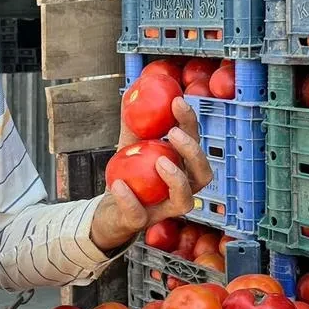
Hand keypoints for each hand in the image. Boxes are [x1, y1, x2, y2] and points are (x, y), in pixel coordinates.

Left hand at [90, 96, 213, 251]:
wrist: (107, 207)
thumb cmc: (128, 172)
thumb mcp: (130, 142)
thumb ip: (135, 118)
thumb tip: (137, 84)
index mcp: (182, 167)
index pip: (195, 143)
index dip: (190, 122)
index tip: (176, 101)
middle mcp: (182, 190)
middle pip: (202, 174)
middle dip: (192, 151)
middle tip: (174, 133)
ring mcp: (164, 210)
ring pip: (185, 201)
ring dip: (176, 179)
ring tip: (160, 160)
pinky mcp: (142, 223)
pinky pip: (140, 215)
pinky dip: (130, 199)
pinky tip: (120, 184)